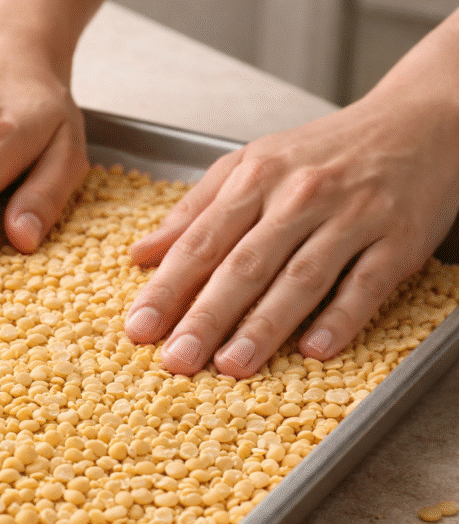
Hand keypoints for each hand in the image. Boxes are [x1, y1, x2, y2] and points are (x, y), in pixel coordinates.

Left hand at [124, 90, 458, 378]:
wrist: (422, 120)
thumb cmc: (326, 152)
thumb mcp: (252, 163)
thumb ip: (195, 209)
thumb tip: (141, 253)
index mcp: (256, 176)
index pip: (202, 240)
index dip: (167, 287)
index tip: (139, 327)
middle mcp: (301, 195)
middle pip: (244, 264)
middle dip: (206, 316)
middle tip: (176, 359)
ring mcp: (353, 216)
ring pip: (300, 277)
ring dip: (264, 325)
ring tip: (232, 364)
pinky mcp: (400, 238)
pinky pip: (367, 284)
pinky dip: (341, 317)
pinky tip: (314, 349)